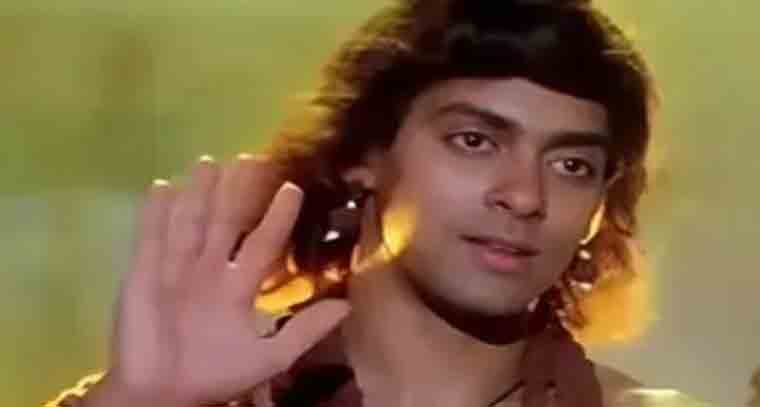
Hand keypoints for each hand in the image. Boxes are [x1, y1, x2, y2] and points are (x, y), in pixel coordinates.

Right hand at [91, 154, 350, 406]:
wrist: (162, 395)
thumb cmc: (214, 374)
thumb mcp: (269, 356)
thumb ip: (304, 331)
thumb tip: (347, 307)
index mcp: (239, 286)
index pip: (262, 243)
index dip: (277, 217)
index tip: (293, 188)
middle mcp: (210, 269)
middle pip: (226, 223)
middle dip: (237, 193)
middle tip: (251, 158)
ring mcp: (176, 268)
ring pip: (191, 222)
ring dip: (200, 193)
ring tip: (210, 162)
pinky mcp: (143, 273)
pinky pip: (150, 238)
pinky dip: (155, 214)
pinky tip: (163, 186)